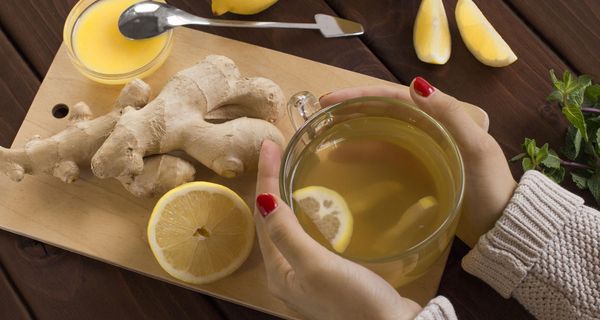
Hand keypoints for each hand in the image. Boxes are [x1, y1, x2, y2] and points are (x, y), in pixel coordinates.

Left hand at [254, 140, 421, 319]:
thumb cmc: (352, 299)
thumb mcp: (315, 266)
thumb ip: (286, 233)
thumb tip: (262, 198)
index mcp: (278, 271)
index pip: (264, 215)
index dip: (265, 178)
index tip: (269, 144)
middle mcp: (288, 273)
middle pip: (274, 220)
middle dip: (273, 185)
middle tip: (279, 152)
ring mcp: (310, 274)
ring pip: (293, 226)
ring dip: (290, 197)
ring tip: (293, 168)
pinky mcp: (332, 273)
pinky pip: (314, 235)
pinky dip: (313, 213)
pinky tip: (323, 201)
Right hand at [320, 78, 516, 246]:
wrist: (502, 224)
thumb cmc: (491, 185)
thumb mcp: (475, 147)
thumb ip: (450, 114)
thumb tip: (415, 84)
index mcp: (441, 116)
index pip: (394, 97)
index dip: (361, 95)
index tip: (331, 100)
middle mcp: (428, 128)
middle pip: (382, 112)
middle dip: (351, 110)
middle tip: (320, 115)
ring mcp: (421, 150)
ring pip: (381, 133)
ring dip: (354, 133)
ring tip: (325, 139)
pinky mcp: (417, 170)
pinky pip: (386, 156)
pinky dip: (364, 155)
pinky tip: (346, 162)